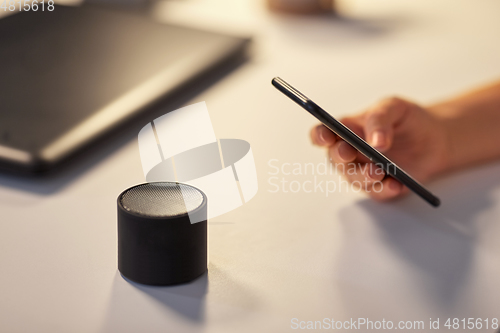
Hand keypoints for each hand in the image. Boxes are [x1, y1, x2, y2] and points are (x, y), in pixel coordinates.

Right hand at [310, 97, 449, 200]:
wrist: (437, 139)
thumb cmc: (409, 120)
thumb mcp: (394, 107)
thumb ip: (380, 119)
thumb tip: (375, 141)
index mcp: (347, 129)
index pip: (323, 133)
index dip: (319, 136)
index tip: (326, 137)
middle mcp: (351, 151)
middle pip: (335, 158)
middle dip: (340, 157)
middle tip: (350, 153)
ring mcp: (364, 170)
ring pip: (353, 178)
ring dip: (362, 176)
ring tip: (378, 172)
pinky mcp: (380, 185)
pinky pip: (375, 191)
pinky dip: (384, 190)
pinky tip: (396, 185)